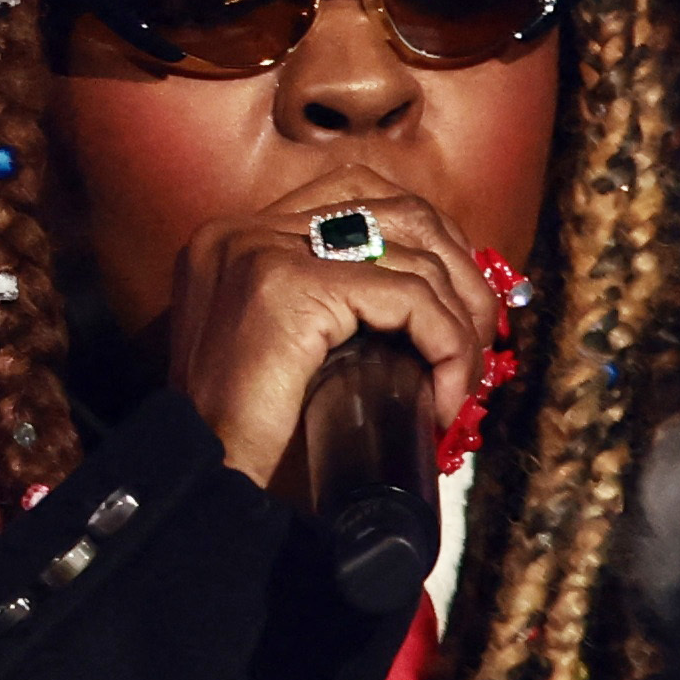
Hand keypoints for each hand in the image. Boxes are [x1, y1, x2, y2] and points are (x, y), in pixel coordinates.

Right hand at [156, 165, 505, 497]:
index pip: (358, 196)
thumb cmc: (247, 440)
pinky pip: (406, 298)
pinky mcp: (289, 286)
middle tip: (478, 338)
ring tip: (464, 380)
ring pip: (411, 255)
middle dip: (458, 270)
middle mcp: (244, 230)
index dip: (425, 240)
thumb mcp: (290, 353)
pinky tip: (447, 393)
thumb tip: (429, 302)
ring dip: (459, 321)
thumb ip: (334, 312)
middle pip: (395, 209)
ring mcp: (262, 250)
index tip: (457, 302)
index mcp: (237, 237)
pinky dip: (445, 343)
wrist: (201, 483)